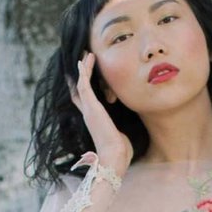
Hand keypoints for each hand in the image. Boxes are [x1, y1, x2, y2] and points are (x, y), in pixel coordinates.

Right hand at [67, 52, 132, 172]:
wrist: (114, 157)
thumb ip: (122, 128)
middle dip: (79, 75)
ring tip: (86, 55)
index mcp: (94, 120)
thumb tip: (133, 127)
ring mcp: (88, 110)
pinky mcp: (91, 107)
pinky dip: (84, 71)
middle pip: (78, 90)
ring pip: (80, 84)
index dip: (83, 87)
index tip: (85, 75)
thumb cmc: (120, 151)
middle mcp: (88, 114)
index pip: (84, 100)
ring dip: (83, 68)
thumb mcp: (121, 136)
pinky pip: (84, 84)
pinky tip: (85, 60)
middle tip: (81, 60)